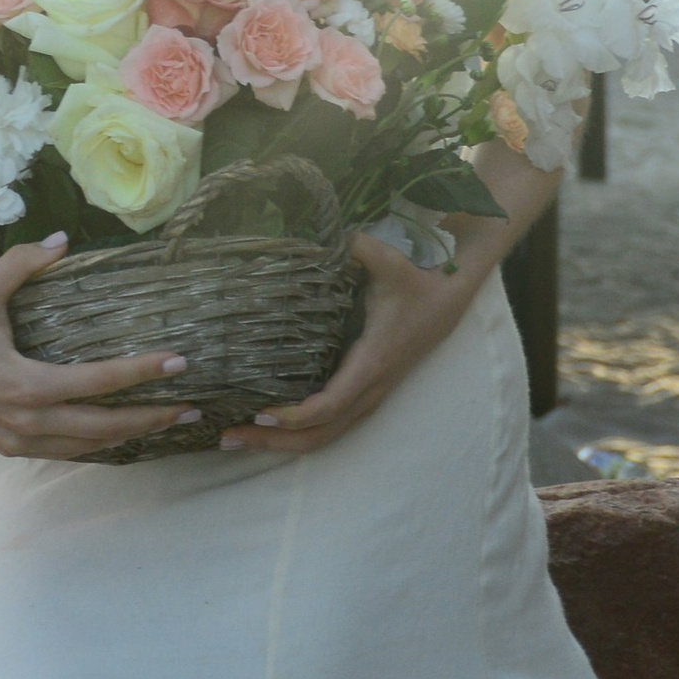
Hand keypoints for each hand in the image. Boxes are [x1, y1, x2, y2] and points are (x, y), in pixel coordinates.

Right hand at [0, 235, 196, 461]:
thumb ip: (22, 263)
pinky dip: (102, 443)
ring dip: (132, 435)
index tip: (178, 362)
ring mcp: (21, 441)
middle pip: (105, 427)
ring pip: (90, 446)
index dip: (141, 372)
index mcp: (25, 384)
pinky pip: (70, 451)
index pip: (98, 382)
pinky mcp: (15, 447)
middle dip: (152, 417)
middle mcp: (28, 421)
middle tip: (193, 406)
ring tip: (172, 421)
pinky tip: (128, 432)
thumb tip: (63, 238)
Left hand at [217, 229, 466, 459]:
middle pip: (320, 434)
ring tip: (237, 438)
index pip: (330, 404)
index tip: (261, 413)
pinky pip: (330, 426)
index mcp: (372, 363)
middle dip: (274, 441)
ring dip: (282, 443)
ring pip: (324, 436)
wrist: (449, 300)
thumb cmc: (417, 284)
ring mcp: (368, 396)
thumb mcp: (391, 262)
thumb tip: (330, 235)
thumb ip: (360, 247)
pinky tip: (267, 425)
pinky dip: (297, 433)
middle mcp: (369, 389)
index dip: (295, 415)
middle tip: (228, 436)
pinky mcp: (364, 393)